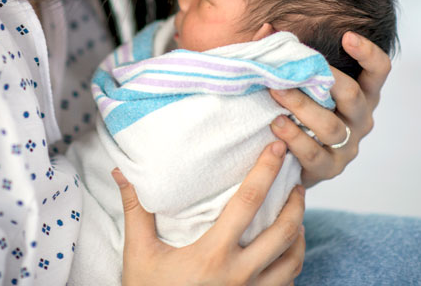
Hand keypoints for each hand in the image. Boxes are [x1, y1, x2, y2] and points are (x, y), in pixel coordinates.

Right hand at [114, 141, 305, 285]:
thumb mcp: (138, 253)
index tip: (275, 149)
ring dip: (300, 231)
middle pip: (284, 230)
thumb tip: (121, 172)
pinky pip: (287, 282)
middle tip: (296, 179)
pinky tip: (287, 248)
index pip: (248, 203)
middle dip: (297, 201)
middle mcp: (240, 274)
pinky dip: (293, 260)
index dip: (264, 171)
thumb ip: (135, 210)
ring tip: (296, 211)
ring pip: (293, 259)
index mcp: (212, 254)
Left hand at [269, 32, 390, 187]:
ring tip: (276, 92)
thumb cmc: (294, 111)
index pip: (378, 71)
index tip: (347, 36)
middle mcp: (360, 119)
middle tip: (292, 67)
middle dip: (323, 78)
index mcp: (359, 95)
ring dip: (301, 106)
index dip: (368, 53)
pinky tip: (275, 124)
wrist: (286, 160)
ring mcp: (347, 146)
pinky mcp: (328, 168)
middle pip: (353, 95)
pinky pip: (313, 153)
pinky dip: (293, 138)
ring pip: (330, 126)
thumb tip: (268, 28)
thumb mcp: (296, 84)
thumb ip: (284, 58)